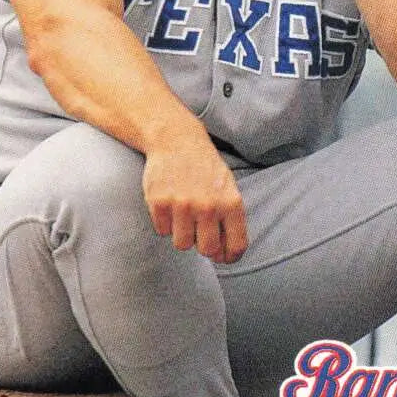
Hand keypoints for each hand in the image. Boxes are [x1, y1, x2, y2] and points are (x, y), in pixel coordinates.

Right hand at [142, 128, 247, 263]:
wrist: (176, 139)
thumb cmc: (205, 168)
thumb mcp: (227, 188)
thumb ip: (229, 219)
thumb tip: (225, 255)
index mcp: (231, 203)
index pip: (237, 246)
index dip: (229, 257)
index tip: (223, 257)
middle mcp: (209, 206)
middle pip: (207, 250)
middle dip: (202, 244)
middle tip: (198, 229)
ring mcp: (182, 204)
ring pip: (182, 244)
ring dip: (181, 234)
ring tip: (183, 213)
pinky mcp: (159, 202)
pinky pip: (162, 231)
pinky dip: (165, 222)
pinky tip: (169, 203)